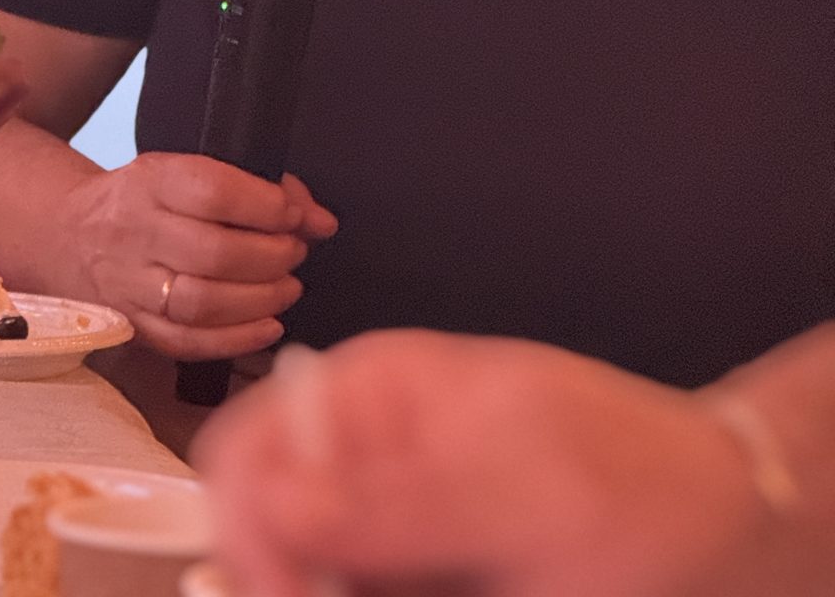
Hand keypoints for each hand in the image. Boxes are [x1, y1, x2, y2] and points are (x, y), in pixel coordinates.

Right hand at [57, 152, 335, 359]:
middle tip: (296, 252)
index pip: (214, 191)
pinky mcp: (134, 327)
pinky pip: (188, 343)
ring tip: (287, 287)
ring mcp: (131, 286)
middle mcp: (135, 233)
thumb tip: (318, 218)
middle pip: (213, 252)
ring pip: (202, 302)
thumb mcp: (182, 171)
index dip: (267, 205)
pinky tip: (269, 325)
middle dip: (272, 256)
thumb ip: (251, 188)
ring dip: (261, 298)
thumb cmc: (144, 200)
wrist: (68, 234)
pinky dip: (237, 339)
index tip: (298, 213)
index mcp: (150, 181)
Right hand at [196, 330, 777, 596]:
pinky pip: (359, 593)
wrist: (723, 531)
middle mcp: (360, 461)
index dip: (248, 531)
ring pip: (304, 579)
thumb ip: (398, 497)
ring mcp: (385, 531)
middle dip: (288, 583)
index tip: (290, 594)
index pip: (250, 452)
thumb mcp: (522, 481)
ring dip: (330, 594)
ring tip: (429, 594)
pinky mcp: (411, 583)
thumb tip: (271, 504)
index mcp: (368, 395)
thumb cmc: (639, 480)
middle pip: (262, 533)